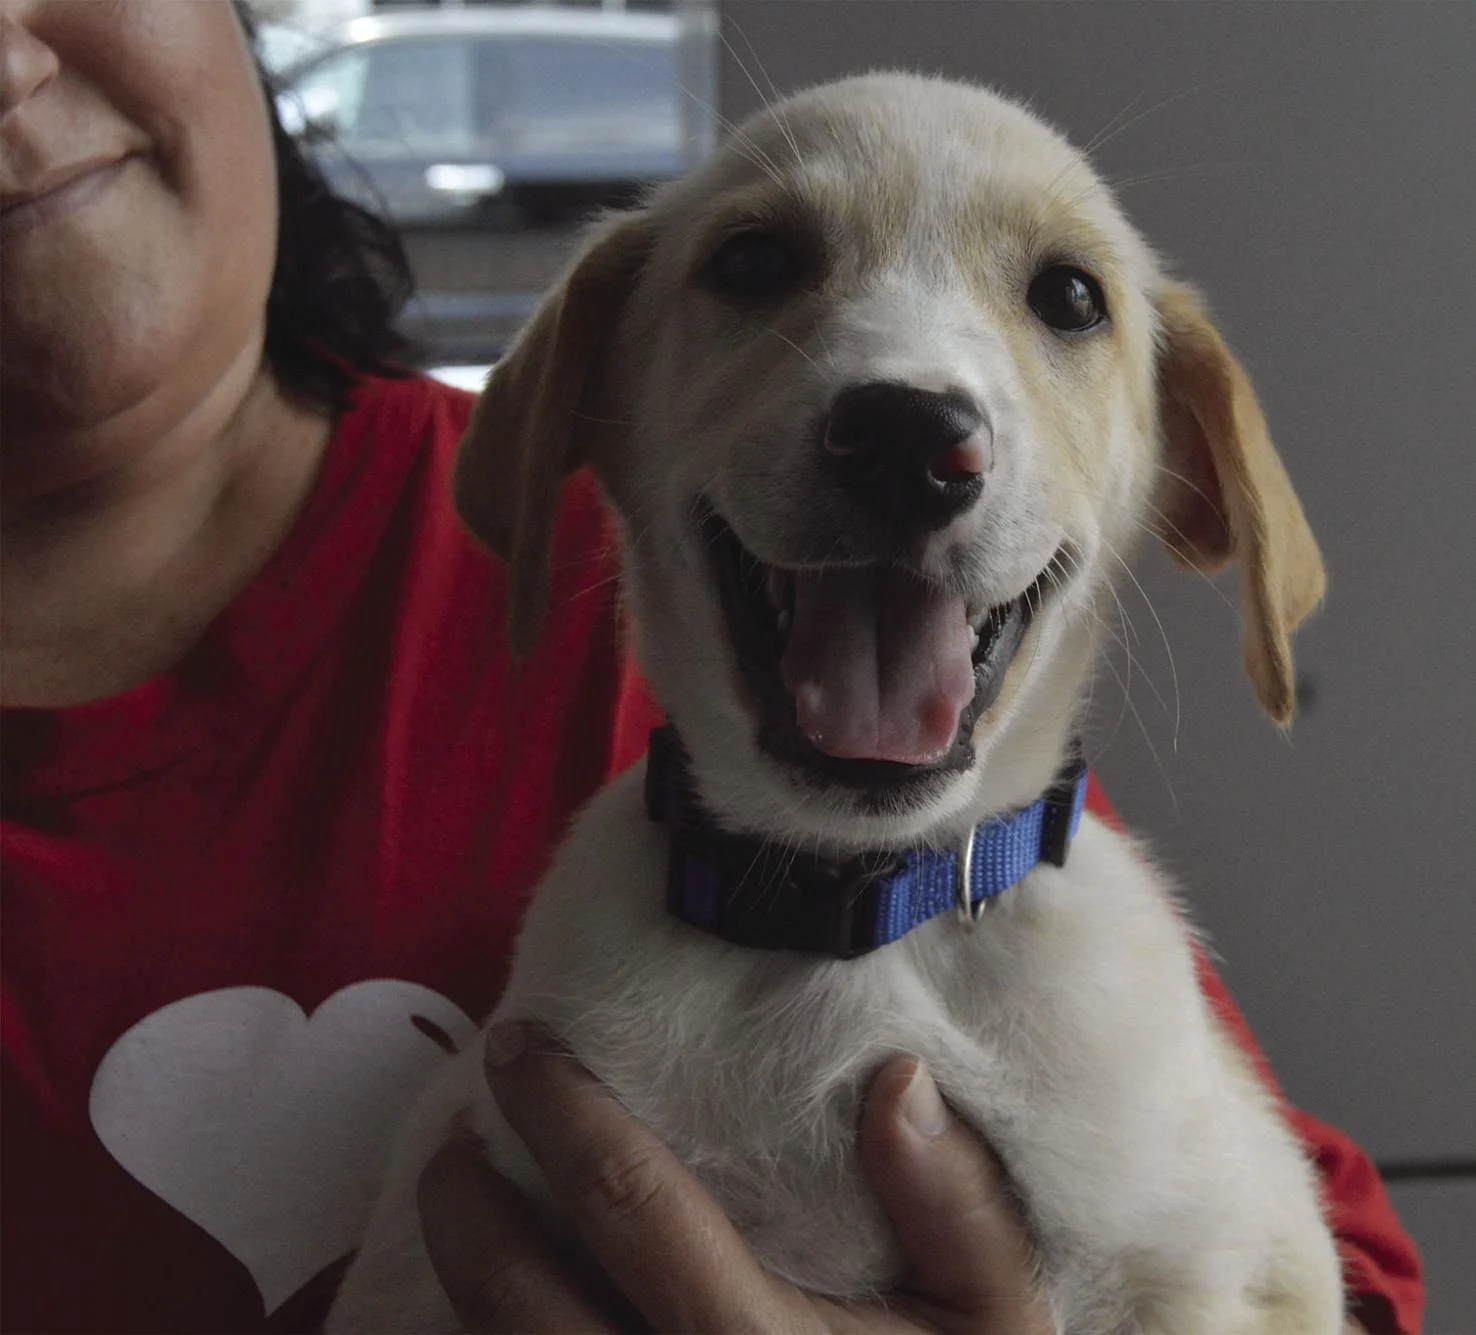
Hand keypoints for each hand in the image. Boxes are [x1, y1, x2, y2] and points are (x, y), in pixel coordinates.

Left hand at [417, 1022, 1052, 1332]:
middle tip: (459, 1126)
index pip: (627, 1200)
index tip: (519, 1046)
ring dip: (459, 1273)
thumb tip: (896, 1078)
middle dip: (464, 1195)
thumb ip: (956, 1205)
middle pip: (511, 1292)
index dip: (560, 1108)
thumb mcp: (994, 1325)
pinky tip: (501, 1304)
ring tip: (461, 1201)